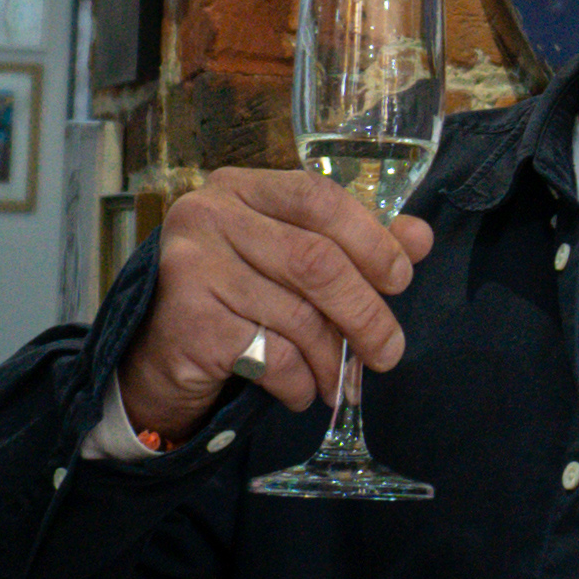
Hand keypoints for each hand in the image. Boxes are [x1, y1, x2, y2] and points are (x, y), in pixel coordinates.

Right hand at [114, 168, 429, 443]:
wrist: (158, 357)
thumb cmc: (236, 301)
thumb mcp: (292, 262)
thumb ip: (354, 244)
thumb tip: (420, 237)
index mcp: (240, 187)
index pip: (318, 197)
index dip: (370, 239)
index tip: (401, 279)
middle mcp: (209, 215)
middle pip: (315, 260)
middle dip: (365, 313)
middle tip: (388, 352)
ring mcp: (193, 265)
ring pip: (296, 314)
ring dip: (333, 359)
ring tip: (342, 383)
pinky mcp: (189, 320)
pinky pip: (271, 354)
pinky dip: (299, 381)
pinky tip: (301, 391)